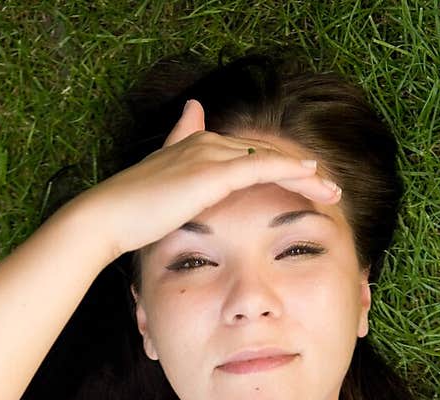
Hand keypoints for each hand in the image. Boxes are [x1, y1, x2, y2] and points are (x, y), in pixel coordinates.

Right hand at [83, 97, 340, 261]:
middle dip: (298, 172)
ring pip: (270, 159)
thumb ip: (177, 179)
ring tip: (332, 190)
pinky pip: (263, 168)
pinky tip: (313, 179)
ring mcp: (208, 154)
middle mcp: (204, 143)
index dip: (276, 169)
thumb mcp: (160, 197)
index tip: (302, 183)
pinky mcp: (212, 172)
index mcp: (194, 150)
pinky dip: (291, 172)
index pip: (246, 156)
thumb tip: (187, 142)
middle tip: (328, 188)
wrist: (108, 218)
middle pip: (264, 155)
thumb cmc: (130, 217)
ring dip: (304, 174)